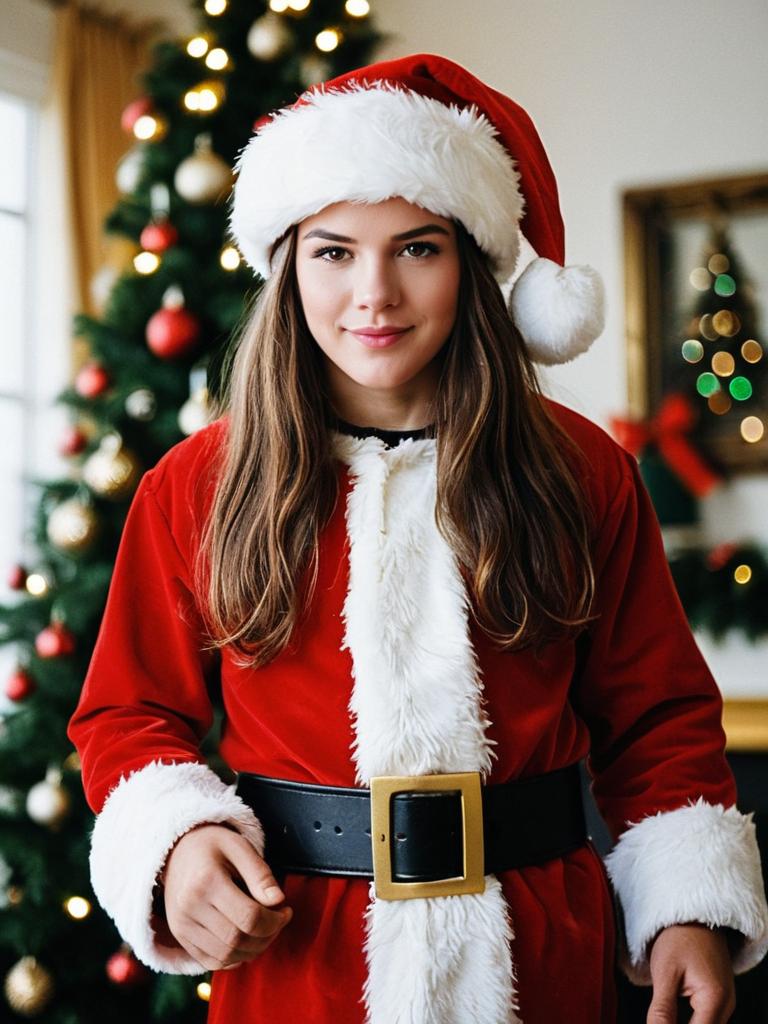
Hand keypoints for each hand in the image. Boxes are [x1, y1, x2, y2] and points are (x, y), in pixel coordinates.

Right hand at [160, 823, 292, 970]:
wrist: (177, 852)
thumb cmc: (214, 846)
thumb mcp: (240, 847)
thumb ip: (260, 874)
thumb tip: (278, 900)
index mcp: (206, 881)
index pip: (249, 916)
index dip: (275, 921)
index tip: (287, 911)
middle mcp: (189, 907)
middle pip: (237, 940)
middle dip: (266, 937)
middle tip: (279, 922)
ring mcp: (181, 925)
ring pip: (225, 956)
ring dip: (252, 951)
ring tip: (265, 932)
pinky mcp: (179, 937)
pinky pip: (210, 961)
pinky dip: (233, 958)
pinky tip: (246, 943)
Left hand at [647, 923, 734, 1023]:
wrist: (695, 917)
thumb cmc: (679, 938)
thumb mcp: (664, 972)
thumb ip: (662, 1009)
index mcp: (715, 999)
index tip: (659, 1021)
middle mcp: (726, 1006)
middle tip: (660, 1014)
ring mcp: (725, 1004)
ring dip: (685, 1023)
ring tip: (665, 1012)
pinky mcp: (719, 1001)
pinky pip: (706, 1020)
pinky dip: (691, 1021)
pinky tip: (673, 1015)